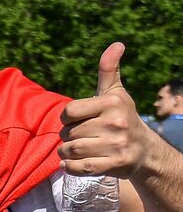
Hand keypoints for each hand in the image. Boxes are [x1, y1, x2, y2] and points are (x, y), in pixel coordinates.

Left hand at [59, 43, 156, 179]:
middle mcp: (115, 122)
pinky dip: (70, 167)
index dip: (67, 117)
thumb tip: (116, 44)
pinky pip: (79, 167)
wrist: (144, 150)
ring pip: (71, 150)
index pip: (68, 111)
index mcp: (112, 103)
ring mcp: (116, 144)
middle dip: (68, 136)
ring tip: (77, 149)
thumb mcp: (116, 93)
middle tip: (81, 136)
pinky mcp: (114, 164)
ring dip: (66, 152)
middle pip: (67, 132)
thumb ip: (108, 70)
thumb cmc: (122, 118)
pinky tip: (71, 163)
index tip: (76, 120)